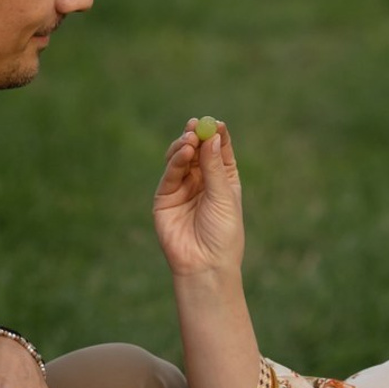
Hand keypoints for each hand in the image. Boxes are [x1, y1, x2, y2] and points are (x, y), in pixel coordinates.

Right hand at [153, 119, 243, 278]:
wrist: (204, 264)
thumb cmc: (222, 233)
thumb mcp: (223, 197)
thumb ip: (214, 168)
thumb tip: (212, 137)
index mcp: (223, 180)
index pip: (219, 151)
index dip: (217, 135)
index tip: (216, 123)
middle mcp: (202, 181)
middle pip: (197, 150)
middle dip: (197, 136)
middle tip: (196, 126)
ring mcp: (182, 188)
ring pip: (181, 158)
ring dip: (184, 145)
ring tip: (190, 140)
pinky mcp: (165, 196)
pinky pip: (170, 173)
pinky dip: (175, 160)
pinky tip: (184, 152)